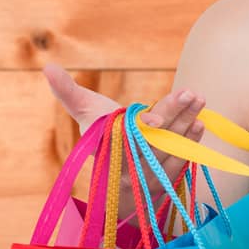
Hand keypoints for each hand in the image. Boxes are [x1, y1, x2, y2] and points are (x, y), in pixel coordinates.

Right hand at [41, 62, 207, 181]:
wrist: (113, 175)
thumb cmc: (101, 132)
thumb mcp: (85, 112)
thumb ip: (67, 91)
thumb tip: (48, 67)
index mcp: (108, 147)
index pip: (128, 135)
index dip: (141, 126)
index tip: (155, 115)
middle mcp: (128, 166)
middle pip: (155, 140)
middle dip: (174, 116)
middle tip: (191, 93)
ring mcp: (147, 176)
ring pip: (170, 150)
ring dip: (187, 125)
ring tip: (199, 101)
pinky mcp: (163, 182)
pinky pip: (180, 162)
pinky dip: (191, 143)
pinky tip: (200, 124)